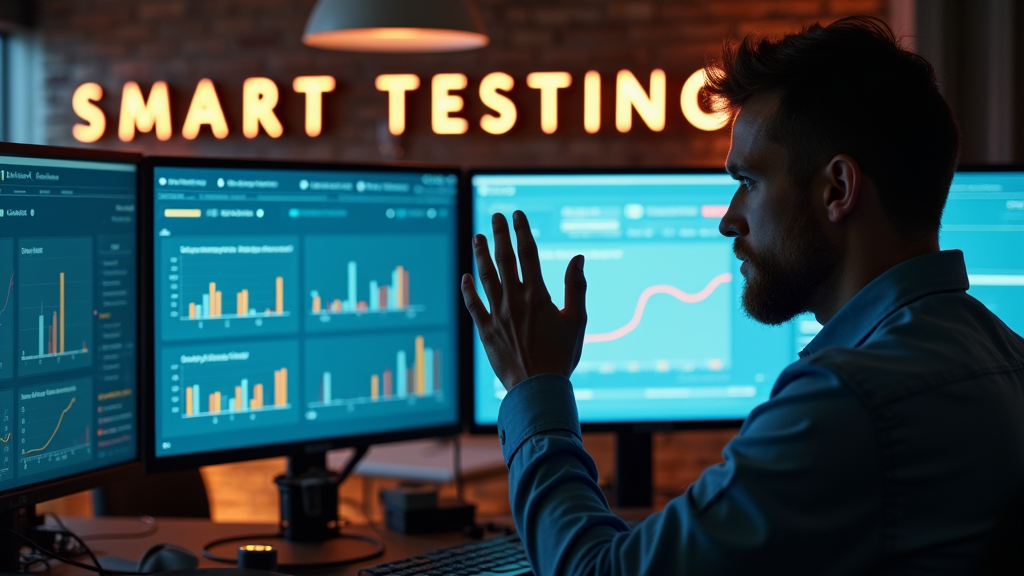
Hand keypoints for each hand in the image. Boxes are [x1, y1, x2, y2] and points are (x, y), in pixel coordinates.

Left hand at [461, 211, 587, 389]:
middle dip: (500, 235)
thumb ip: (576, 287)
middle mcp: (514, 301)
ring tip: (477, 237)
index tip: (517, 215)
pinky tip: (465, 276)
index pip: (528, 254)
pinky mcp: (486, 331)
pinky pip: (473, 305)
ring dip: (480, 255)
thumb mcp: (577, 321)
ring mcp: (497, 315)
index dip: (522, 231)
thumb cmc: (561, 356)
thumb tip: (577, 258)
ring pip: (486, 277)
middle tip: (495, 216)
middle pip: (504, 259)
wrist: (537, 387)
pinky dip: (468, 290)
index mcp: (538, 296)